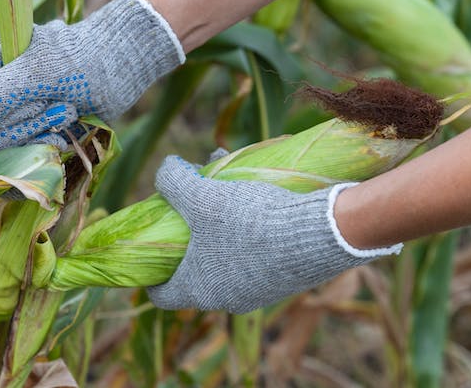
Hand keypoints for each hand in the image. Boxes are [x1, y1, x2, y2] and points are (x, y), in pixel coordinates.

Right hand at [0, 0, 184, 157]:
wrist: (120, 67)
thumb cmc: (82, 60)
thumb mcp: (39, 73)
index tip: (36, 101)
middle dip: (25, 128)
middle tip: (60, 106)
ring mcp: (7, 119)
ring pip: (1, 156)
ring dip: (38, 137)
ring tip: (68, 113)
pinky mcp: (28, 138)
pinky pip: (19, 166)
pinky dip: (43, 155)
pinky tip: (62, 138)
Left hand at [147, 156, 402, 313]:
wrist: (320, 234)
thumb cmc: (250, 221)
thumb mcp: (203, 196)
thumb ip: (173, 181)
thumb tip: (164, 170)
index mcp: (198, 290)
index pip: (161, 294)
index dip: (150, 274)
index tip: (151, 251)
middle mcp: (225, 299)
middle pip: (195, 271)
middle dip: (189, 237)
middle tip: (191, 207)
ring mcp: (256, 293)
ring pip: (226, 260)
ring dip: (220, 230)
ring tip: (226, 190)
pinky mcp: (282, 281)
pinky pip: (254, 258)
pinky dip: (247, 234)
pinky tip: (256, 200)